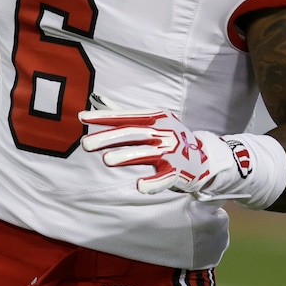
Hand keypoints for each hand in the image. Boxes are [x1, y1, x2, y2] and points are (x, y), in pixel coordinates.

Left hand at [79, 105, 229, 195]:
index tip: (82, 118)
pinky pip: (164, 178)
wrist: (203, 157)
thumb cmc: (168, 137)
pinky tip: (139, 185)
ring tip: (106, 160)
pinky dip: (153, 182)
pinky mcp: (178, 172)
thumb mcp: (150, 120)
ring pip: (146, 154)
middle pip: (132, 134)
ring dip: (126, 156)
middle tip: (85, 144)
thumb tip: (94, 99)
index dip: (104, 117)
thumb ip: (121, 112)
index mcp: (155, 117)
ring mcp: (171, 152)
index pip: (125, 116)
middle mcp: (163, 132)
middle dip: (108, 138)